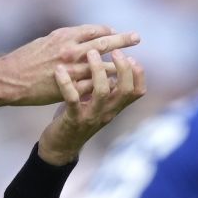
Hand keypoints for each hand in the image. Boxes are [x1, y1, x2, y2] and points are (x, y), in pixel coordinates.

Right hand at [0, 26, 141, 106]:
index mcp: (65, 36)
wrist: (9, 79)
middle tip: (136, 38)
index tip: (116, 33)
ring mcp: (72, 70)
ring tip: (129, 65)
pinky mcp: (69, 88)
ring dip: (118, 65)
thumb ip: (65, 38)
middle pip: (104, 43)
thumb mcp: (46, 40)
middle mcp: (71, 50)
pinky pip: (94, 86)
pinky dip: (105, 84)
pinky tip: (114, 85)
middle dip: (122, 40)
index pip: (95, 30)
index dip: (108, 31)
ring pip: (103, 67)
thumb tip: (81, 36)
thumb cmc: (24, 59)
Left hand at [36, 48, 144, 163]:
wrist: (60, 147)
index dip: (139, 74)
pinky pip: (72, 99)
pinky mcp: (73, 120)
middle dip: (123, 68)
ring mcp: (91, 117)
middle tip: (115, 51)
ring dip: (97, 70)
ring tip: (91, 53)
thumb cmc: (77, 118)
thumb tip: (112, 65)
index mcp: (114, 107)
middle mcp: (107, 112)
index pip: (137, 91)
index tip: (131, 57)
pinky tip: (59, 70)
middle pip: (125, 90)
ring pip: (102, 92)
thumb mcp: (96, 104)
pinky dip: (66, 83)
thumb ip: (105, 89)